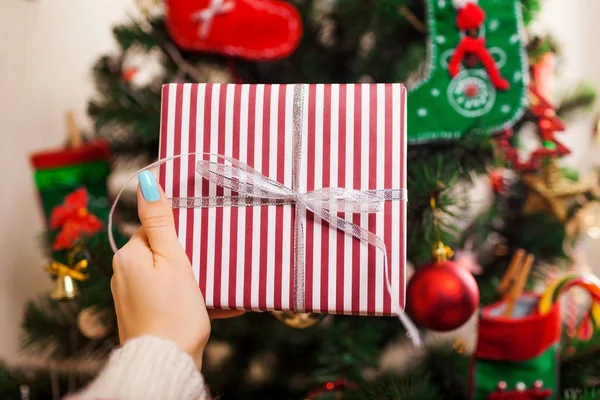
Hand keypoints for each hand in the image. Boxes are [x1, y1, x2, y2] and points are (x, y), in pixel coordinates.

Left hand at [111, 171, 242, 368]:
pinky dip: (187, 298)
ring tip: (215, 286)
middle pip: (159, 251)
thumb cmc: (174, 311)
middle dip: (186, 255)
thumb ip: (160, 221)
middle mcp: (123, 275)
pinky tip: (215, 305)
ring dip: (190, 278)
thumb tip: (145, 182)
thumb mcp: (173, 259)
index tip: (200, 241)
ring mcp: (131, 298)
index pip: (153, 229)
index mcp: (129, 257)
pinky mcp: (142, 316)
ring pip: (165, 274)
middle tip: (208, 264)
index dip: (179, 233)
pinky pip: (167, 297)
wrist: (167, 363)